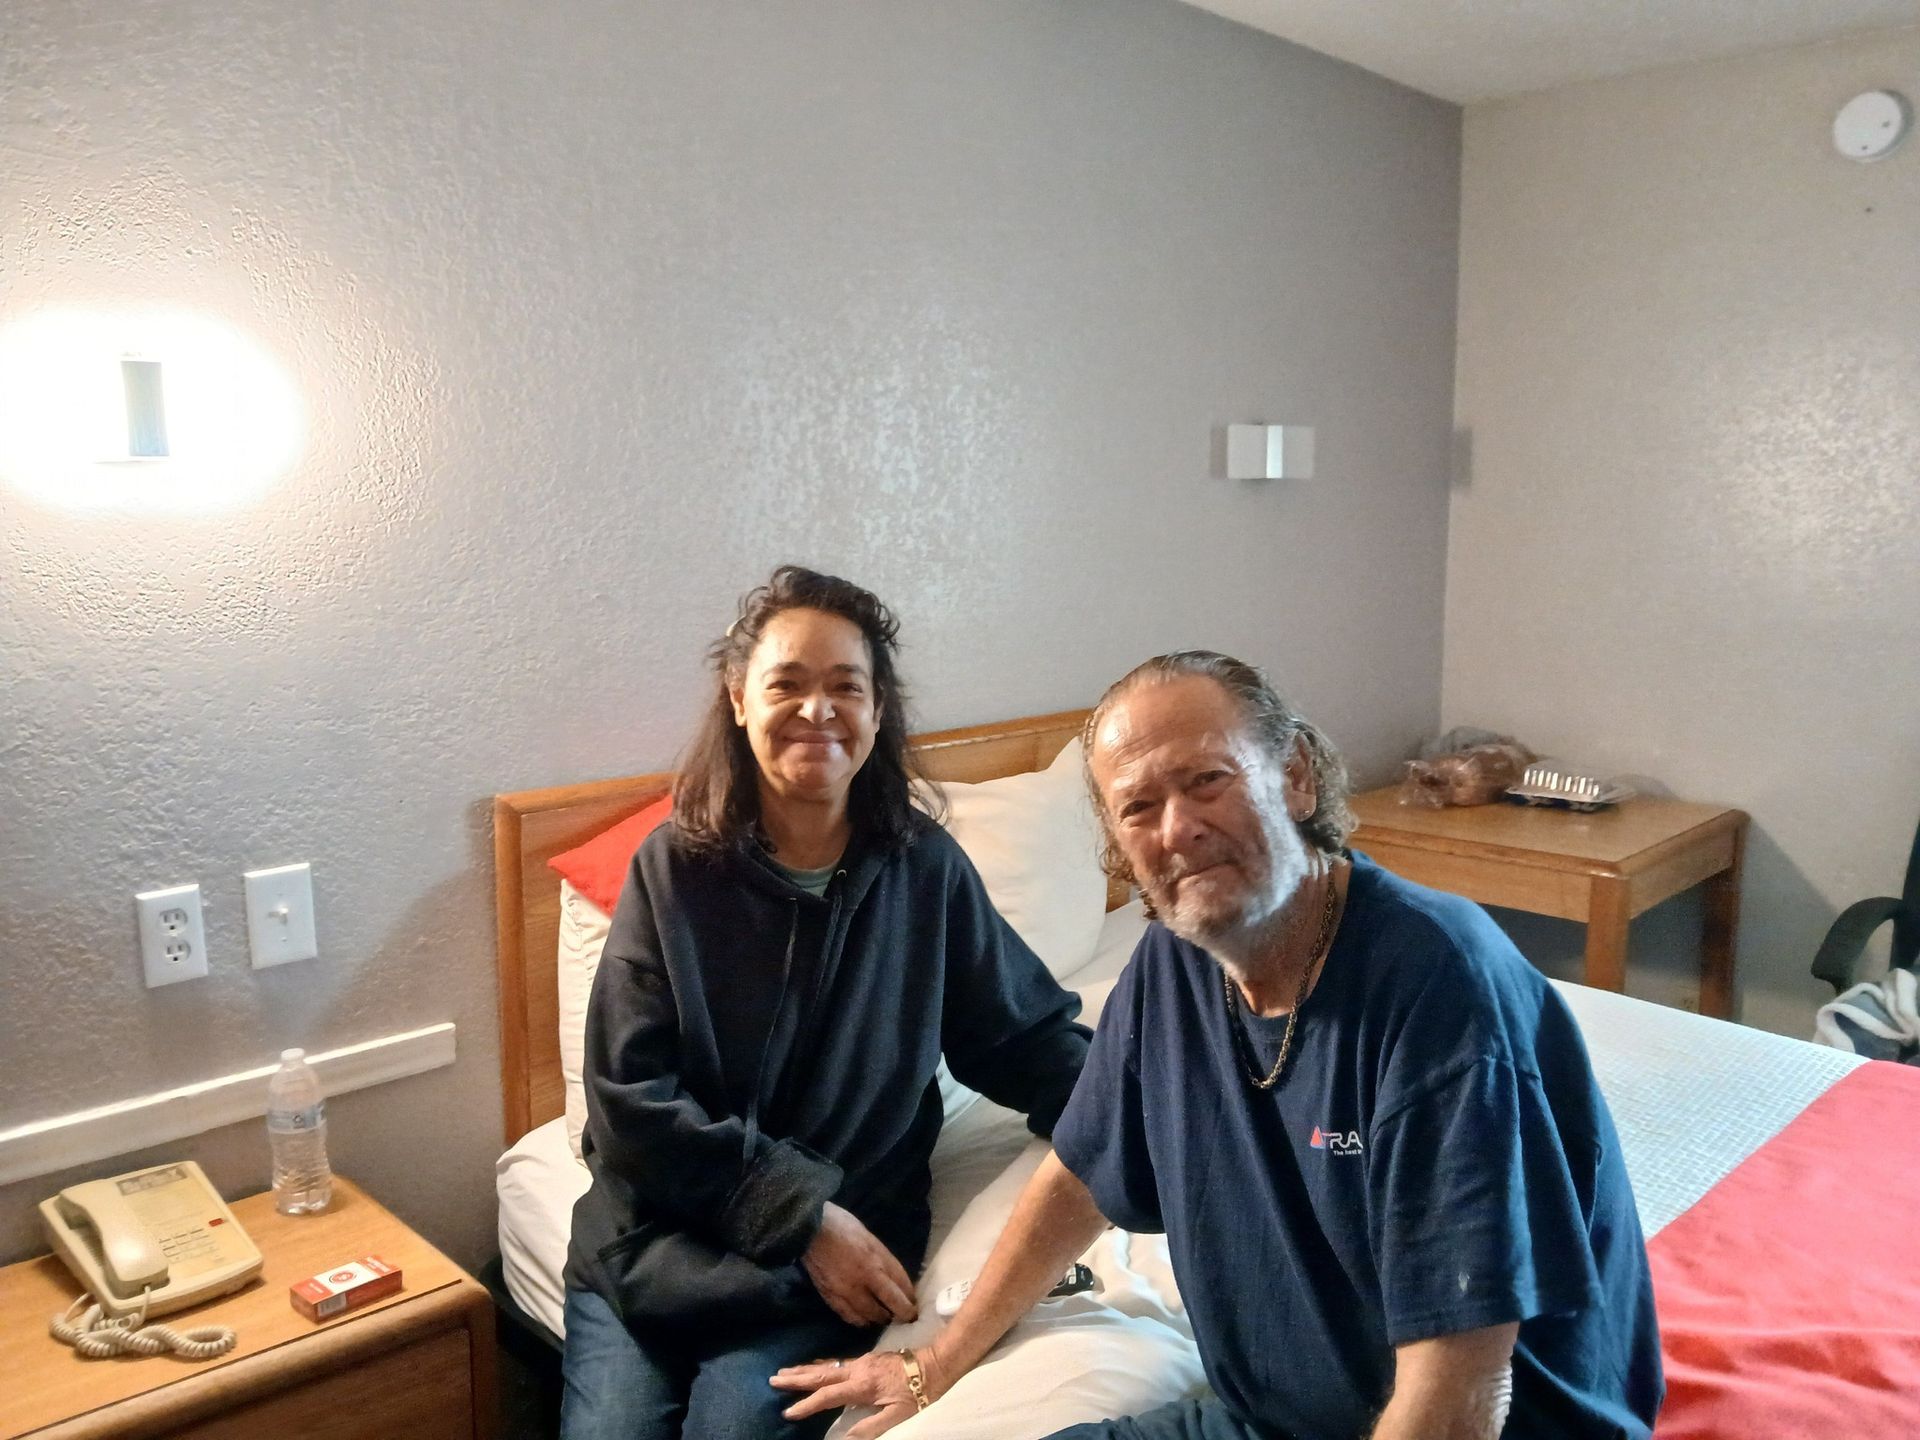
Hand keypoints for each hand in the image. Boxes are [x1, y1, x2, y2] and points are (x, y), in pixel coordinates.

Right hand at [771, 1349, 931, 1437]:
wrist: (932, 1366)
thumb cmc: (916, 1393)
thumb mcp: (896, 1415)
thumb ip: (869, 1428)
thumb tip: (844, 1439)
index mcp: (862, 1385)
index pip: (827, 1396)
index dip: (807, 1405)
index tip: (788, 1412)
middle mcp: (857, 1370)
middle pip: (821, 1373)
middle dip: (796, 1378)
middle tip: (773, 1378)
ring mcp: (861, 1362)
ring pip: (827, 1365)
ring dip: (805, 1369)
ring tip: (785, 1370)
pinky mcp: (866, 1360)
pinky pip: (836, 1362)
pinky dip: (820, 1364)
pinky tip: (815, 1365)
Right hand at [801, 1202, 917, 1326]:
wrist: (809, 1229)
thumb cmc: (842, 1226)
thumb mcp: (870, 1238)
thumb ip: (883, 1259)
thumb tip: (895, 1278)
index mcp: (877, 1261)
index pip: (902, 1287)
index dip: (911, 1298)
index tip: (915, 1304)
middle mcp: (866, 1280)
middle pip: (891, 1305)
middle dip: (902, 1313)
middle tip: (905, 1316)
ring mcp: (848, 1291)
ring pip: (872, 1316)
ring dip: (881, 1318)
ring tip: (884, 1317)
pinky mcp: (832, 1298)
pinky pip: (850, 1317)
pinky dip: (860, 1320)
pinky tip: (864, 1319)